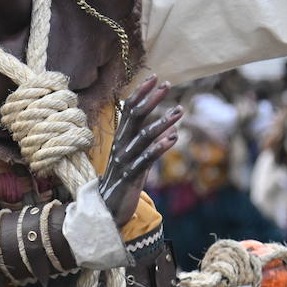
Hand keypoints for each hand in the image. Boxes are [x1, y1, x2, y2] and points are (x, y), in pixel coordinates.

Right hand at [99, 77, 181, 224]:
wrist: (106, 208)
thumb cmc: (123, 180)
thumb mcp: (138, 158)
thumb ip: (150, 143)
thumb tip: (170, 128)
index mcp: (121, 138)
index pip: (129, 109)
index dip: (142, 92)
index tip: (156, 77)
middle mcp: (121, 145)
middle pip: (135, 116)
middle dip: (152, 99)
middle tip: (168, 84)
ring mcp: (125, 160)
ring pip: (144, 136)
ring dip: (163, 122)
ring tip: (180, 111)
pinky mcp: (130, 176)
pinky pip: (146, 159)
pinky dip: (160, 147)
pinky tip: (173, 138)